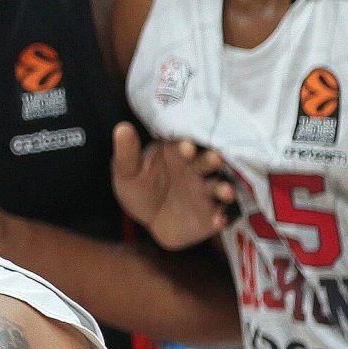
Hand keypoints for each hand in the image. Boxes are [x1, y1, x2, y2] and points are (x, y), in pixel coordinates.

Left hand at [110, 124, 234, 249]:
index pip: (184, 146)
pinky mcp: (212, 214)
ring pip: (219, 187)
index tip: (185, 147)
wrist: (148, 219)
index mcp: (178, 154)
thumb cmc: (139, 187)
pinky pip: (221, 215)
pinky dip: (222, 217)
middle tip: (214, 158)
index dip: (185, 147)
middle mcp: (197, 170)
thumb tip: (121, 128)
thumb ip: (127, 153)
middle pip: (208, 163)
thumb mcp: (127, 171)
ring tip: (225, 191)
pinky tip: (218, 220)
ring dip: (224, 188)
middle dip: (211, 161)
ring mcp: (206, 192)